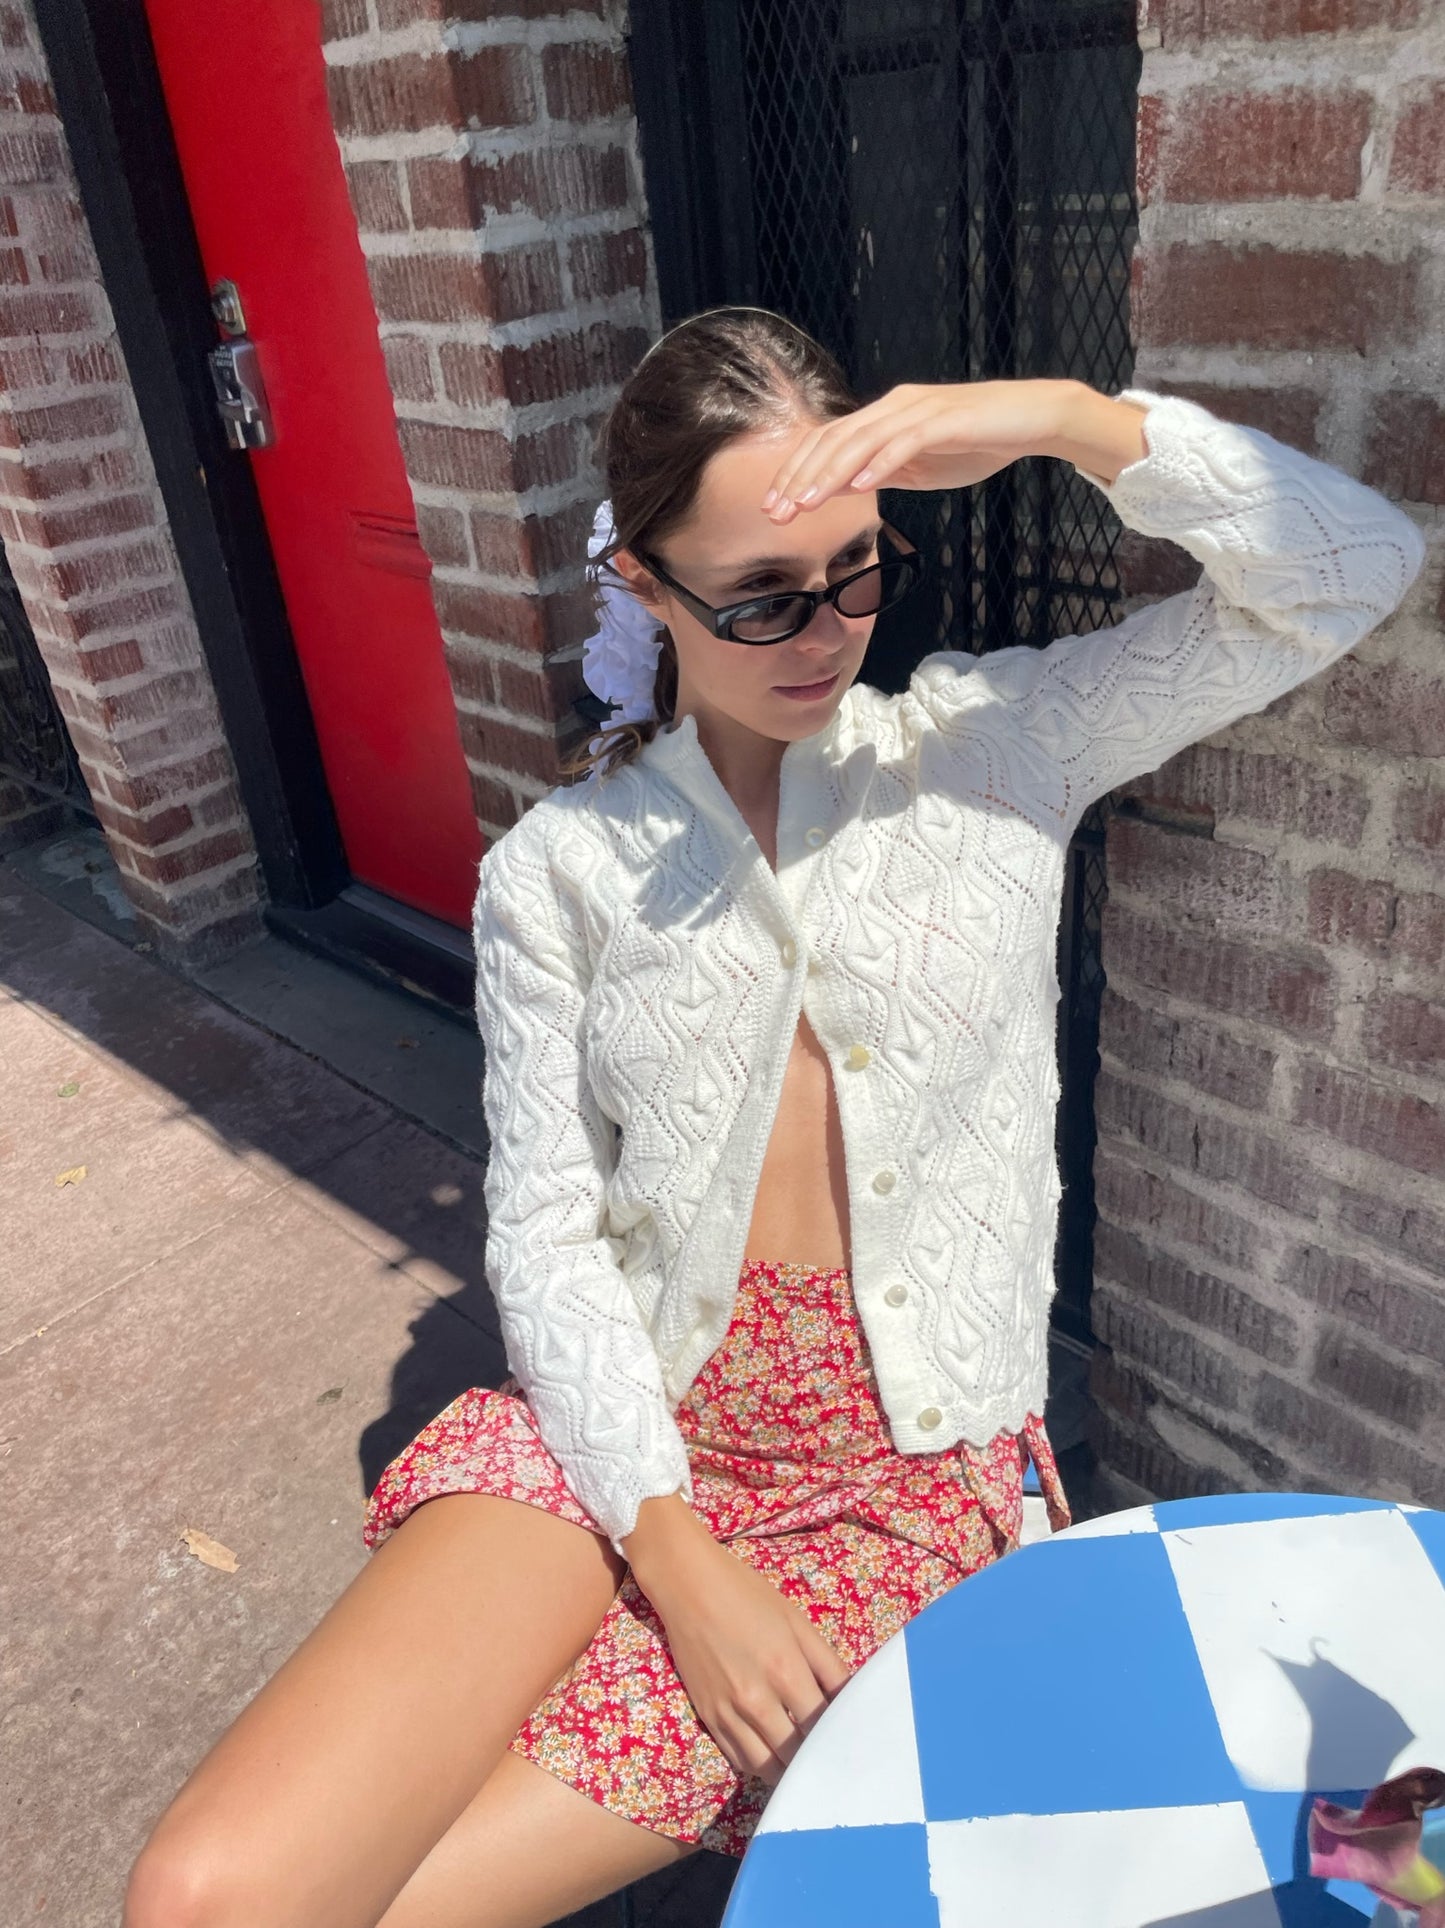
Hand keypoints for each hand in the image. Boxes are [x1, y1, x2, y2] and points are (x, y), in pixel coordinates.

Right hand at [624, 1498, 849, 1784]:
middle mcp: (757, 1700)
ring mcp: (729, 1713)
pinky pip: (740, 1759)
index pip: (823, 1725)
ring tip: (804, 1761)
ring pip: (768, 1767)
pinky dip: (761, 1764)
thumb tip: (851, 1700)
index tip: (850, 1737)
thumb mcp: (797, 1621)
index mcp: (786, 1671)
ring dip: (790, 1768)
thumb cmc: (748, 1596)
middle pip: (798, 1752)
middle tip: (830, 1753)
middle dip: (817, 1756)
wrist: (689, 1587)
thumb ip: (828, 1664)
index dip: (839, 1734)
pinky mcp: (709, 1718)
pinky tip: (774, 1754)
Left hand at [762, 377, 1148, 519]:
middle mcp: (894, 405)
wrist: (1032, 418)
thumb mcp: (918, 466)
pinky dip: (881, 463)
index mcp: (883, 416)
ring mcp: (919, 410)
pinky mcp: (947, 420)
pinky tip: (862, 486)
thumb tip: (838, 488)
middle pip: (834, 440)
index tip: (775, 507)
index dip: (796, 474)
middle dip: (801, 477)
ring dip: (831, 474)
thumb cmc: (976, 442)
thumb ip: (879, 472)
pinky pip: (906, 442)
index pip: (827, 443)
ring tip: (808, 504)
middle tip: (777, 512)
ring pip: (862, 440)